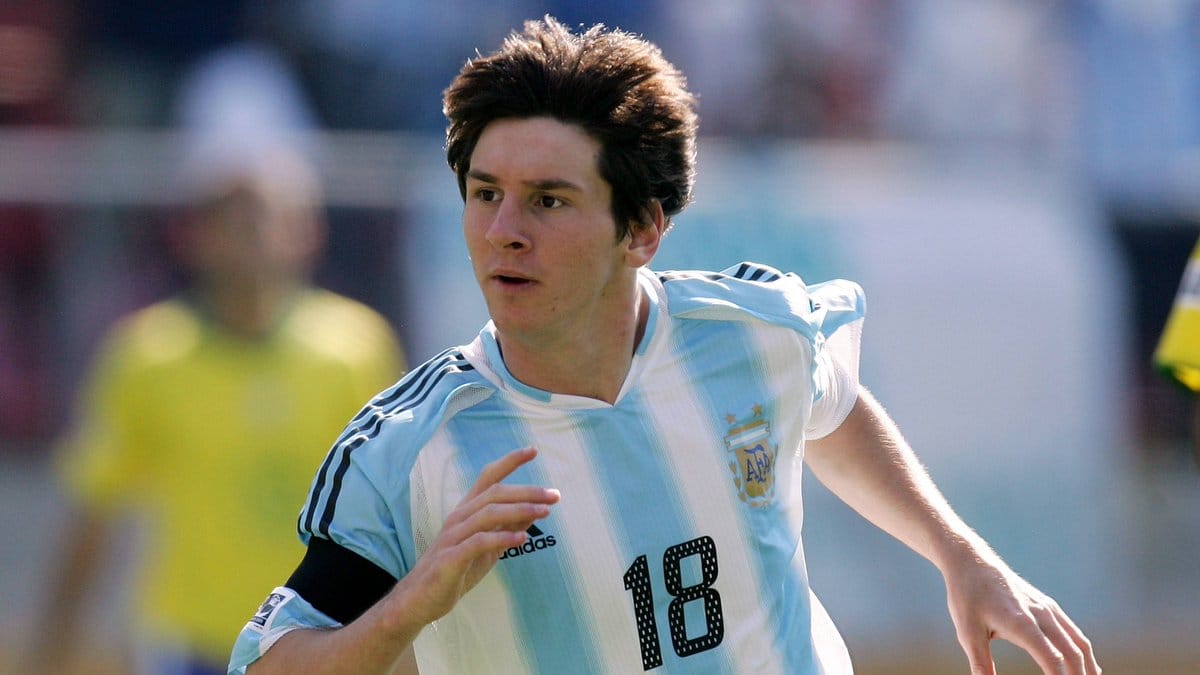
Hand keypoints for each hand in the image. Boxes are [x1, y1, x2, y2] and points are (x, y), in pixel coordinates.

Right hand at [388, 447, 558, 626]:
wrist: (420, 600)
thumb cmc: (455, 570)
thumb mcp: (487, 547)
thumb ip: (507, 528)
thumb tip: (535, 511)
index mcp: (467, 511)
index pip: (488, 478)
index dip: (509, 462)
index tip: (533, 450)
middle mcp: (459, 517)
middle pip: (494, 493)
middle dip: (526, 491)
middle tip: (554, 495)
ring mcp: (453, 536)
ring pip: (488, 513)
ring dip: (519, 511)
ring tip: (544, 512)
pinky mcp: (451, 558)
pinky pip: (479, 542)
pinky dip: (502, 538)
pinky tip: (523, 539)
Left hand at [943, 552, 1099, 674]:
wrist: (971, 561)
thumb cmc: (967, 596)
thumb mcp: (967, 632)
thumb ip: (980, 663)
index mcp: (1021, 623)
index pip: (1052, 659)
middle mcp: (1040, 614)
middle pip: (1072, 653)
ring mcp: (1046, 608)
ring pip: (1077, 641)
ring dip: (1087, 665)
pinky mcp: (1047, 604)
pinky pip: (1072, 630)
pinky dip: (1082, 649)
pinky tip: (1084, 663)